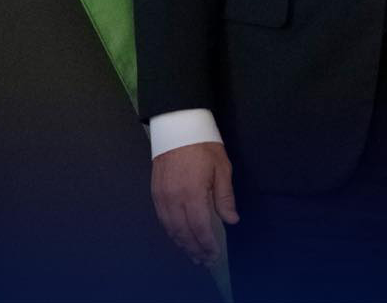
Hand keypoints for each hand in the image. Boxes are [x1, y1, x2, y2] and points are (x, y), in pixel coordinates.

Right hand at [152, 140, 237, 263]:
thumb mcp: (222, 168)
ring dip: (182, 244)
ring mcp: (162, 197)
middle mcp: (174, 199)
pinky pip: (162, 219)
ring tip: (192, 254)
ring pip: (170, 229)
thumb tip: (231, 220)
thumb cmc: (204, 145)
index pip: (200, 228)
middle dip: (194, 249)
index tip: (214, 254)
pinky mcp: (155, 193)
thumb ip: (225, 197)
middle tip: (204, 260)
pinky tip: (179, 237)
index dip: (207, 244)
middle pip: (183, 233)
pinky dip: (171, 232)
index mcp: (193, 193)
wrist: (177, 126)